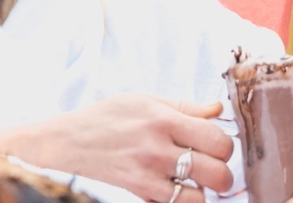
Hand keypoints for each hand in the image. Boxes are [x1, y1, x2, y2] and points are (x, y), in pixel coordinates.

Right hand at [0, 94, 234, 202]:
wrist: (67, 140)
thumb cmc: (108, 117)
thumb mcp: (146, 100)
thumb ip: (185, 107)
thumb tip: (217, 109)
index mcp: (165, 119)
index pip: (218, 138)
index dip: (224, 146)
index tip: (216, 146)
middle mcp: (159, 146)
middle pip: (217, 169)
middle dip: (223, 172)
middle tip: (212, 168)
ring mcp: (148, 172)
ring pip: (200, 194)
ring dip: (204, 191)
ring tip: (196, 182)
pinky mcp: (138, 190)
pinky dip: (184, 200)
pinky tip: (177, 190)